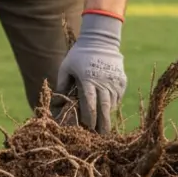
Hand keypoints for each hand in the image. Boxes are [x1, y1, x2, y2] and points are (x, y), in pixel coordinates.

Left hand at [55, 12, 126, 132]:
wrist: (100, 39)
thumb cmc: (79, 54)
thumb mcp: (66, 67)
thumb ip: (62, 85)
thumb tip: (56, 104)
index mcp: (88, 81)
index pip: (90, 104)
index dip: (90, 118)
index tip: (88, 128)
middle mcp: (103, 83)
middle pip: (104, 108)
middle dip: (103, 124)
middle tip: (101, 137)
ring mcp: (114, 81)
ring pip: (112, 103)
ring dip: (108, 115)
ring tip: (104, 126)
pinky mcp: (121, 79)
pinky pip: (118, 96)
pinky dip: (114, 103)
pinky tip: (108, 108)